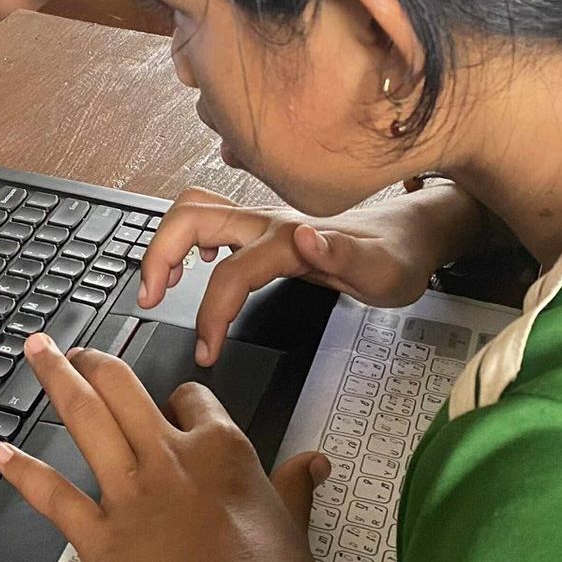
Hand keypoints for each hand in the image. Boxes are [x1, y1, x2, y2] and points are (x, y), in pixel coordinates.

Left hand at [0, 337, 340, 561]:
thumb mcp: (292, 526)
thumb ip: (293, 487)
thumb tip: (313, 462)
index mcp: (221, 450)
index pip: (192, 399)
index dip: (180, 398)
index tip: (173, 403)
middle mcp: (170, 458)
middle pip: (124, 387)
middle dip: (95, 362)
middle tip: (75, 350)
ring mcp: (131, 495)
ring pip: (86, 418)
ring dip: (57, 379)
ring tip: (37, 351)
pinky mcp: (100, 538)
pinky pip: (53, 496)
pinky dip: (23, 473)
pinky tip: (0, 453)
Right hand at [140, 186, 484, 364]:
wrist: (412, 237)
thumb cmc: (396, 259)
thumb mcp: (382, 270)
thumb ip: (342, 253)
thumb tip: (304, 238)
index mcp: (289, 238)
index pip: (229, 271)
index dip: (209, 312)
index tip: (206, 350)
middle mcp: (268, 221)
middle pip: (191, 217)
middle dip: (159, 253)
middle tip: (149, 298)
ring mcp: (263, 221)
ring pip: (195, 211)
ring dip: (167, 242)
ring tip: (158, 283)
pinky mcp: (263, 229)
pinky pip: (210, 221)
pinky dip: (187, 240)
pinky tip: (194, 266)